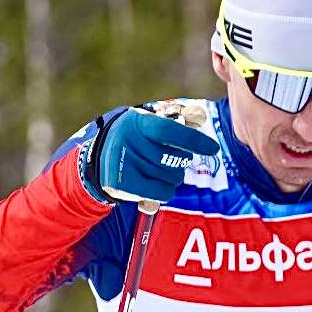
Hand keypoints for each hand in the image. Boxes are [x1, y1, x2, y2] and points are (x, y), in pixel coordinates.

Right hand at [81, 105, 219, 204]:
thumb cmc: (135, 141)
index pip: (170, 131)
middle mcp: (129, 141)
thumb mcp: (148, 126)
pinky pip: (162, 192)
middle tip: (170, 159)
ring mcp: (124, 162)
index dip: (194, 140)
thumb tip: (200, 119)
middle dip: (180, 162)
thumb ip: (173, 124)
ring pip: (171, 177)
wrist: (99, 158)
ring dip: (172, 177)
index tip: (213, 148)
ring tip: (156, 171)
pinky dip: (165, 191)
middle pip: (175, 159)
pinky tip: (155, 185)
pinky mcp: (121, 183)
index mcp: (138, 122)